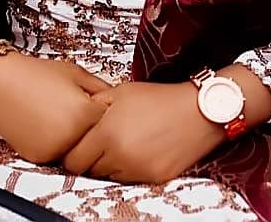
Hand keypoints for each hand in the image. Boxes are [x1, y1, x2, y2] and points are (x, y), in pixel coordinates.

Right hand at [0, 53, 111, 163]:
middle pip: (93, 136)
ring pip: (77, 147)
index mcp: (83, 114)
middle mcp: (70, 136)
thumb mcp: (75, 73)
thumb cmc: (37, 74)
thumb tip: (117, 101)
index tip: (92, 98)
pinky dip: (58, 142)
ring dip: (75, 135)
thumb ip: (100, 88)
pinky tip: (47, 123)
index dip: (100, 107)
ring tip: (58, 113)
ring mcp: (53, 150)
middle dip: (89, 124)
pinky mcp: (39, 158)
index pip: (107, 119)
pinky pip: (58, 153)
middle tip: (72, 106)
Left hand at [62, 80, 225, 183]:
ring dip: (110, 164)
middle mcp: (119, 154)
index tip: (79, 145)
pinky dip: (129, 168)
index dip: (74, 152)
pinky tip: (140, 149)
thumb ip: (94, 106)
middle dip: (91, 158)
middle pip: (89, 170)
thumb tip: (74, 117)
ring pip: (108, 176)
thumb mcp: (122, 91)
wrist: (197, 110)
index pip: (73, 160)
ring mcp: (136, 169)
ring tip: (126, 142)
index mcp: (107, 132)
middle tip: (104, 141)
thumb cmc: (160, 98)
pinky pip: (129, 179)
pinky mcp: (152, 179)